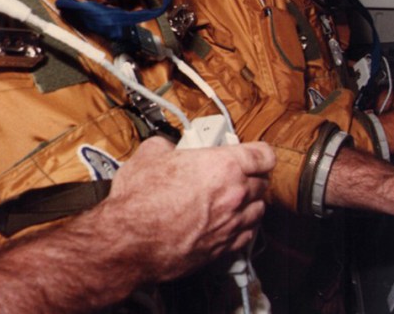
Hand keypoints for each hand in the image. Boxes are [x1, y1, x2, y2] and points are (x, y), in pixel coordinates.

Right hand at [105, 136, 275, 281]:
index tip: (256, 154)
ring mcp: (231, 223)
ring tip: (236, 199)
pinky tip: (229, 223)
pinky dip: (242, 227)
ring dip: (251, 203)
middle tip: (237, 175)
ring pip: (259, 210)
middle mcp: (235, 195)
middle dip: (252, 177)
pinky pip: (247, 234)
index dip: (260, 153)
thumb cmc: (139, 201)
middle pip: (263, 183)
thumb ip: (166, 146)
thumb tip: (166, 147)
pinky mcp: (223, 248)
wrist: (129, 241)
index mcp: (224, 166)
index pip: (264, 156)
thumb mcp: (150, 155)